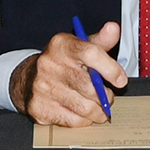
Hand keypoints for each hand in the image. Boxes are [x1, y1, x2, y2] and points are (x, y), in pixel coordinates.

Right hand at [12, 22, 126, 124]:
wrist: (29, 79)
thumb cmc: (63, 63)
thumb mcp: (80, 47)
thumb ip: (101, 40)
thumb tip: (113, 28)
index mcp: (61, 45)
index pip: (91, 53)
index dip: (111, 69)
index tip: (121, 80)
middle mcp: (49, 64)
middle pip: (89, 86)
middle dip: (105, 96)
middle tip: (107, 97)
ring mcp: (42, 87)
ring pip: (83, 107)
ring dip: (97, 111)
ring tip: (98, 108)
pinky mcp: (39, 108)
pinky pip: (73, 121)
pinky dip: (84, 120)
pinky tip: (82, 114)